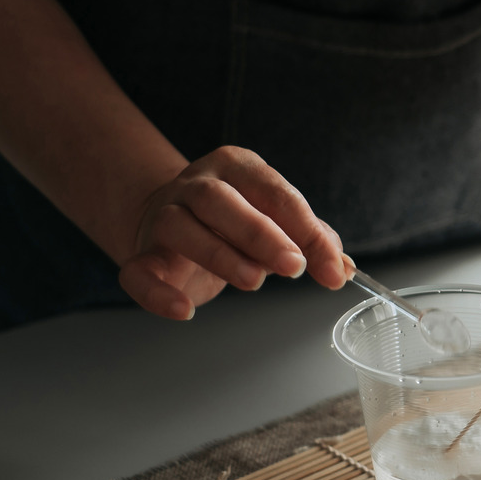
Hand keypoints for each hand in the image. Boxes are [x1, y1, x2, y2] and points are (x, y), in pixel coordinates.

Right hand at [118, 146, 353, 319]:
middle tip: (294, 267)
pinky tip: (183, 311)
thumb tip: (341, 268)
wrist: (172, 221)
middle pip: (220, 201)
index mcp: (236, 168)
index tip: (332, 268)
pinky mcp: (143, 253)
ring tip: (254, 281)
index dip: (306, 230)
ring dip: (219, 254)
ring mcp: (164, 216)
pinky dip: (157, 293)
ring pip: (181, 227)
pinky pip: (139, 271)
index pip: (274, 192)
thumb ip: (311, 240)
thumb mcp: (279, 223)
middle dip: (260, 234)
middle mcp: (196, 185)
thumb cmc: (236, 221)